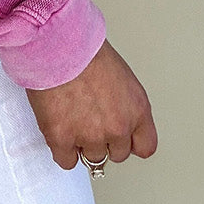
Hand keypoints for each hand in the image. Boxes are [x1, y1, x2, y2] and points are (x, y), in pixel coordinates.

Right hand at [25, 39, 157, 169]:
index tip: (120, 137)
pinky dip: (62, 149)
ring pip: (92, 157)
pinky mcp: (62, 139)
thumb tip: (115, 117)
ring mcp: (90, 136)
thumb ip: (124, 104)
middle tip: (90, 118)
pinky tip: (60, 130)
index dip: (130, 142)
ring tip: (72, 116)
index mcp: (137, 110)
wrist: (58, 42)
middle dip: (105, 139)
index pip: (145, 147)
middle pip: (117, 153)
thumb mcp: (121, 75)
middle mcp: (118, 127)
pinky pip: (66, 160)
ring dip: (82, 142)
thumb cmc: (86, 48)